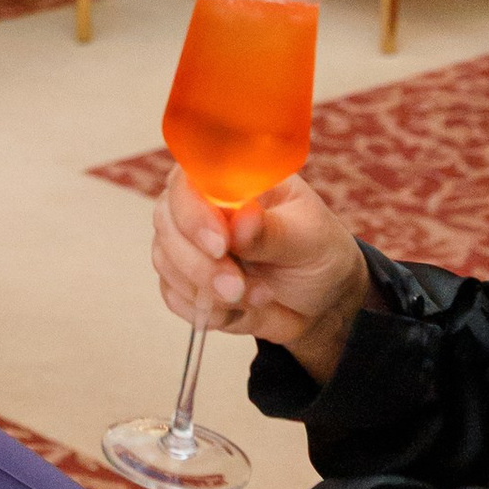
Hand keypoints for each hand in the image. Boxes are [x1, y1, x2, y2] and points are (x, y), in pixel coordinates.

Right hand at [150, 166, 371, 382]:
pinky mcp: (188, 281)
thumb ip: (273, 231)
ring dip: (206, 290)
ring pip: (165, 260)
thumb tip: (242, 219)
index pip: (190, 178)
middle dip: (199, 262)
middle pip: (167, 220)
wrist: (323, 302)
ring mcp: (191, 243)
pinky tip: (238, 310)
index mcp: (234, 181)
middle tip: (238, 288)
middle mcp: (204, 206)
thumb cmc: (319, 254)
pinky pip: (173, 295)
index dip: (194, 211)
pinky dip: (204, 309)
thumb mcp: (310, 239)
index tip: (220, 245)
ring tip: (258, 297)